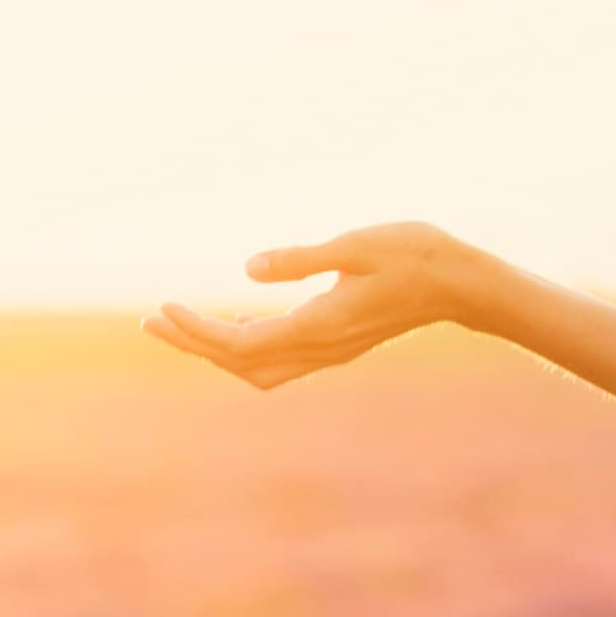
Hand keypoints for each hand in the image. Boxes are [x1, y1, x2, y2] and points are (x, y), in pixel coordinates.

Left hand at [143, 222, 489, 390]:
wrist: (463, 284)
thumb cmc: (415, 254)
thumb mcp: (356, 245)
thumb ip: (301, 258)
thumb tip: (248, 269)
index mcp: (321, 325)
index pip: (242, 343)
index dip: (196, 331)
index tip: (164, 308)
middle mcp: (323, 347)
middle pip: (242, 364)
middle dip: (194, 345)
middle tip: (152, 320)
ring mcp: (332, 351)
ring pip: (259, 371)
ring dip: (217, 353)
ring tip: (181, 327)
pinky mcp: (338, 345)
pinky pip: (279, 362)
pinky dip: (244, 350)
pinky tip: (232, 326)